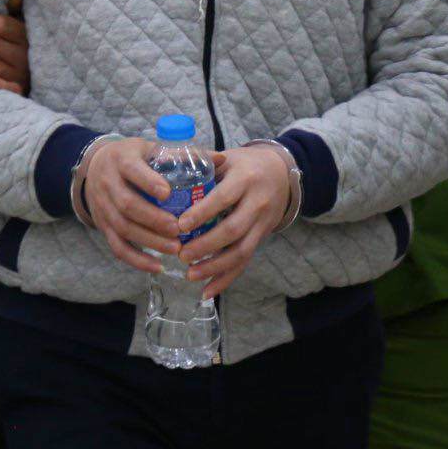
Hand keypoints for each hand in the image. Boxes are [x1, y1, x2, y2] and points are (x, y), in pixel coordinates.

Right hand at [80, 137, 178, 276]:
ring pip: (123, 228)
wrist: (95, 167)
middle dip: (153, 219)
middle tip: (178, 229)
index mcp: (122, 160)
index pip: (132, 171)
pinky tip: (158, 266)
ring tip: (175, 248)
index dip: (149, 182)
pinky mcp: (104, 227)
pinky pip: (118, 247)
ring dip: (150, 241)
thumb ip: (182, 155)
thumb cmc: (132, 158)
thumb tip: (222, 159)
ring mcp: (104, 208)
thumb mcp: (151, 149)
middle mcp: (109, 184)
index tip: (168, 193)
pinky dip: (137, 260)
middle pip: (127, 205)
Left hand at [175, 144, 296, 298]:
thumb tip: (166, 175)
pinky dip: (227, 278)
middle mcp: (257, 202)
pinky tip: (208, 291)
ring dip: (215, 267)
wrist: (281, 172)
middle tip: (181, 255)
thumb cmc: (245, 164)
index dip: (202, 213)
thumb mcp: (228, 158)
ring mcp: (263, 223)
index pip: (223, 198)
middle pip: (232, 229)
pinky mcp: (262, 237)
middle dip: (206, 246)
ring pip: (241, 251)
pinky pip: (245, 261)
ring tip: (190, 275)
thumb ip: (202, 167)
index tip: (180, 226)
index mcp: (245, 179)